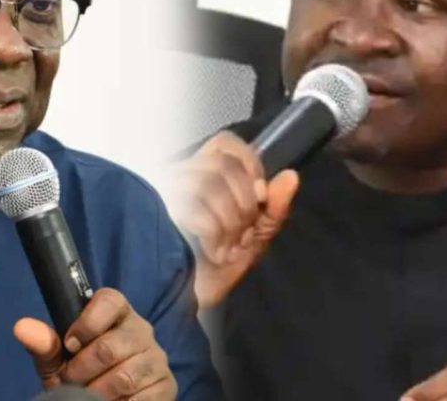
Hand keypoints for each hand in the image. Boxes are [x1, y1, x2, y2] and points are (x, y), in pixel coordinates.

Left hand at [14, 288, 176, 399]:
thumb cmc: (81, 374)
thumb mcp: (59, 361)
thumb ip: (44, 345)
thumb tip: (21, 326)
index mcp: (117, 314)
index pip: (109, 301)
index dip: (86, 323)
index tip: (69, 345)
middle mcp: (142, 331)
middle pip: (110, 346)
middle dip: (82, 370)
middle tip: (72, 381)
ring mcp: (157, 358)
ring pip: (124, 376)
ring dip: (97, 392)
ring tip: (88, 396)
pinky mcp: (167, 385)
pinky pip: (142, 398)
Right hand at [166, 131, 299, 307]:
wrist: (186, 302)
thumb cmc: (214, 268)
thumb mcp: (254, 237)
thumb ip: (274, 207)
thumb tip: (290, 177)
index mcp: (200, 175)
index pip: (225, 143)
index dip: (249, 164)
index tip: (259, 196)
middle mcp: (178, 177)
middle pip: (223, 165)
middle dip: (244, 202)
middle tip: (240, 233)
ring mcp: (163, 194)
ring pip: (210, 184)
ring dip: (229, 221)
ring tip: (224, 245)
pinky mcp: (156, 215)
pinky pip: (197, 212)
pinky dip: (214, 237)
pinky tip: (210, 252)